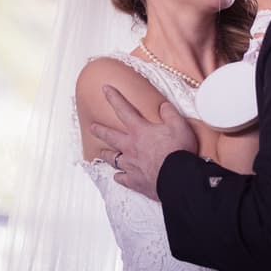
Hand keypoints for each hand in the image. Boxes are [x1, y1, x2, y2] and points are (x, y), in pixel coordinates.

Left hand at [90, 86, 197, 200]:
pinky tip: (117, 177)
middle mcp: (131, 147)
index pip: (124, 109)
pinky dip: (119, 177)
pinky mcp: (134, 181)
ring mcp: (131, 165)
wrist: (178, 178)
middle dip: (100, 130)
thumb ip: (169, 113)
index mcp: (140, 131)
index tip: (105, 89)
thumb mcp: (179, 125)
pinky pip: (122, 179)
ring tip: (101, 152)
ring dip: (106, 154)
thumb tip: (163, 106)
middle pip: (110, 136)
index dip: (114, 98)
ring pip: (113, 158)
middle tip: (92, 127)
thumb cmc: (178, 151)